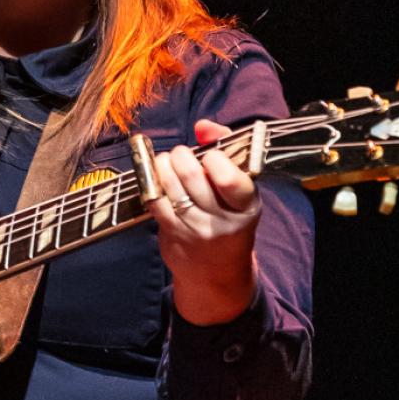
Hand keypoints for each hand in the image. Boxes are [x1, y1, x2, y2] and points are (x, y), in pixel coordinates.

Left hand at [146, 120, 261, 325]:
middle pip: (194, 176)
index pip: (231, 179)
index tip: (210, 156)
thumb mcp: (239, 190)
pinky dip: (151, 182)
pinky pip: (155, 199)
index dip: (215, 159)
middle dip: (182, 156)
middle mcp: (222, 220)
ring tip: (167, 162)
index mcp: (246, 206)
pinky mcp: (171, 233)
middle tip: (182, 155)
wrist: (217, 273)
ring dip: (163, 164)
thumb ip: (225, 149)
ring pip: (170, 185)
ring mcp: (195, 229)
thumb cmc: (228, 218)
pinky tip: (157, 179)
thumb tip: (203, 126)